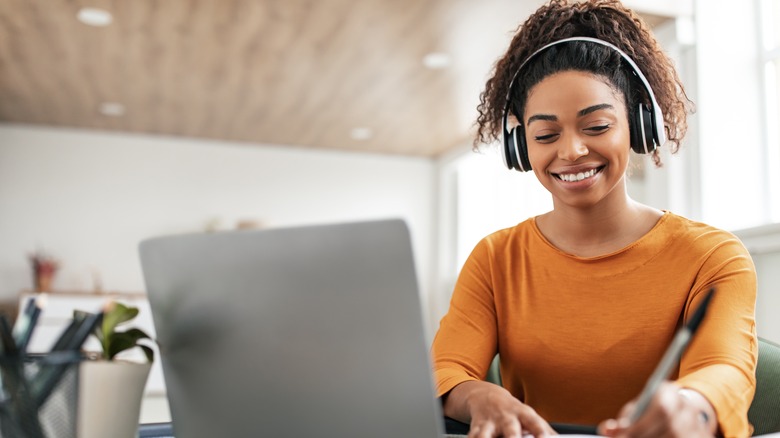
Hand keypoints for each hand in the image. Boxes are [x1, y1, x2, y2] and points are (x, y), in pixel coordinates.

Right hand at [446, 381, 555, 437]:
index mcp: (523, 414)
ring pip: (485, 435)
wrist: (486, 396)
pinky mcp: (476, 428)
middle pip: (510, 430)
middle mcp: (506, 418)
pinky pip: (472, 437)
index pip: (535, 424)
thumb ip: (544, 430)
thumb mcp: (529, 417)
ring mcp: (490, 423)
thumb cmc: (513, 411)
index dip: (542, 433)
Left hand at [597, 382, 715, 437]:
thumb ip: (622, 421)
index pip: (662, 409)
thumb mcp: (634, 412)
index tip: (623, 437)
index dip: (641, 427)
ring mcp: (699, 424)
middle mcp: (688, 406)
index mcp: (669, 392)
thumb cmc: (648, 413)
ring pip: (678, 437)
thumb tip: (609, 430)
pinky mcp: (704, 436)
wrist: (676, 414)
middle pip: (672, 428)